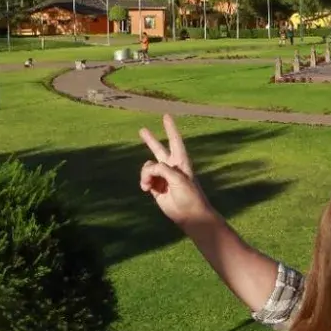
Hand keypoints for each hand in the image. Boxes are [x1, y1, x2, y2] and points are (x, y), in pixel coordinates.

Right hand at [139, 114, 214, 228]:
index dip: (170, 128)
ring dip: (145, 174)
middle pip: (158, 149)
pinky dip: (143, 182)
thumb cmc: (189, 194)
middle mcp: (171, 166)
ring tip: (147, 185)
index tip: (166, 115)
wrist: (188, 214)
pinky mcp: (155, 187)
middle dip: (150, 140)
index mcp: (181, 161)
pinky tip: (146, 189)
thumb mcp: (177, 177)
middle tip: (141, 130)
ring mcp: (162, 177)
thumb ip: (161, 169)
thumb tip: (147, 170)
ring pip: (147, 166)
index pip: (175, 140)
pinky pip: (144, 179)